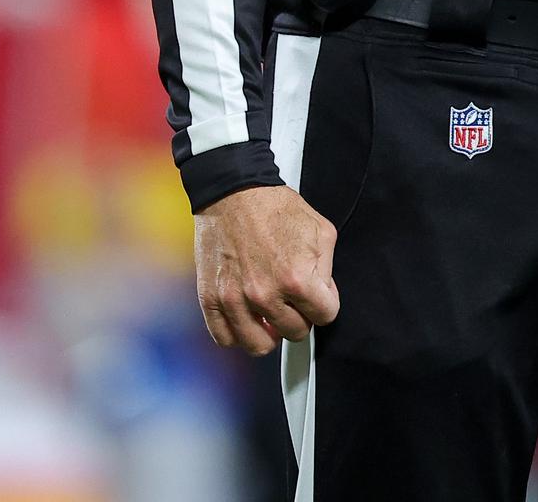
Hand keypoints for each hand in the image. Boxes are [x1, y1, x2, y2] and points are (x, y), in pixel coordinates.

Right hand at [193, 184, 341, 354]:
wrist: (233, 191)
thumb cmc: (276, 207)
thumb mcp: (320, 230)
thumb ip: (327, 270)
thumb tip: (322, 295)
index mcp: (296, 280)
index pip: (325, 317)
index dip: (324, 303)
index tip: (315, 292)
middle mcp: (265, 296)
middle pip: (295, 332)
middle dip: (299, 315)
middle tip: (291, 296)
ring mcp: (235, 300)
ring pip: (260, 346)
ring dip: (270, 332)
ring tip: (270, 314)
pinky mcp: (211, 299)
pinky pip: (225, 339)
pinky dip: (238, 334)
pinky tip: (247, 319)